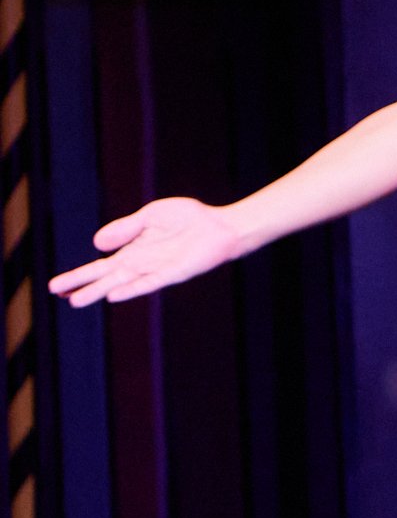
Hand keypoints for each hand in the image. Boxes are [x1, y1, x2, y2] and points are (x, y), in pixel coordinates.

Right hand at [49, 197, 248, 305]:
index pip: (99, 266)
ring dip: (99, 291)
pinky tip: (114, 295)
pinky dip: (131, 289)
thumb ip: (125, 228)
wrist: (220, 226)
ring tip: (76, 301)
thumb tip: (96, 243)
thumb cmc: (189, 219)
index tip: (55, 286)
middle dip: (81, 285)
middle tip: (56, 294)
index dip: (79, 276)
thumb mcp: (151, 215)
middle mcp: (140, 264)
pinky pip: (148, 282)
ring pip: (121, 283)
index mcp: (132, 250)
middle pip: (104, 277)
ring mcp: (155, 269)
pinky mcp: (172, 272)